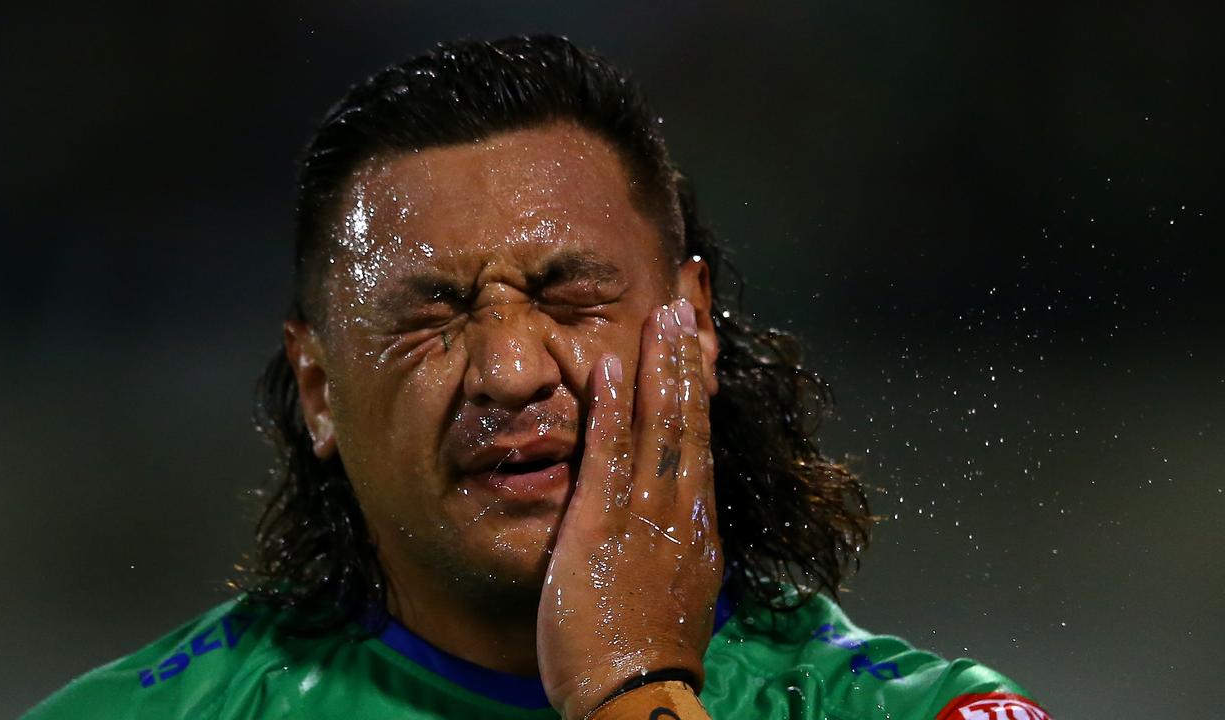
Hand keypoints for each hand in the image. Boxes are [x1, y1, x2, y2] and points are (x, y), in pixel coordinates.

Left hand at [537, 298, 722, 719]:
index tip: (698, 345)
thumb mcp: (674, 593)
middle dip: (686, 362)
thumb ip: (672, 546)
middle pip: (690, 424)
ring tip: (661, 317)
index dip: (699, 390)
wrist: (635, 702)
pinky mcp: (602, 534)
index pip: (701, 443)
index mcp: (697, 530)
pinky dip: (612, 413)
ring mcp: (646, 522)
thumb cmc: (646, 655)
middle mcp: (682, 516)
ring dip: (659, 369)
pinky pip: (610, 462)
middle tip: (685, 305)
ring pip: (662, 432)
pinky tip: (607, 370)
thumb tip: (672, 515)